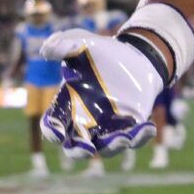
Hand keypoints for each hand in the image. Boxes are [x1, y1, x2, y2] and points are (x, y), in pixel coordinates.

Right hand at [38, 30, 162, 156]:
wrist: (135, 55)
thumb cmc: (102, 52)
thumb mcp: (81, 42)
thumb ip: (63, 45)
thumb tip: (45, 49)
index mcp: (68, 104)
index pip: (53, 124)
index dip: (52, 131)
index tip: (56, 133)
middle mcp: (87, 119)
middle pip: (76, 146)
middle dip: (79, 151)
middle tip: (86, 149)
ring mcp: (110, 124)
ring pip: (107, 147)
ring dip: (113, 147)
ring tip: (123, 139)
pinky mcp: (133, 123)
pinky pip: (136, 137)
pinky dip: (141, 137)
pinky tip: (148, 128)